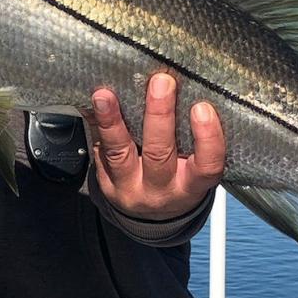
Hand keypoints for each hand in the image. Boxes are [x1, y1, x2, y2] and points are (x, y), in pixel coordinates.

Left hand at [87, 73, 224, 219]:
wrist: (153, 214)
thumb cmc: (180, 179)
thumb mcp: (195, 168)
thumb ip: (194, 138)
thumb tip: (186, 86)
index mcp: (191, 186)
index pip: (206, 166)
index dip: (207, 139)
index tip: (202, 108)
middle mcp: (161, 190)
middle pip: (159, 154)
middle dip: (159, 116)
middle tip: (161, 83)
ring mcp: (129, 189)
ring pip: (119, 154)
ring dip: (112, 122)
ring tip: (105, 95)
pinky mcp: (106, 183)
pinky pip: (99, 152)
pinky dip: (95, 126)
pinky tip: (91, 105)